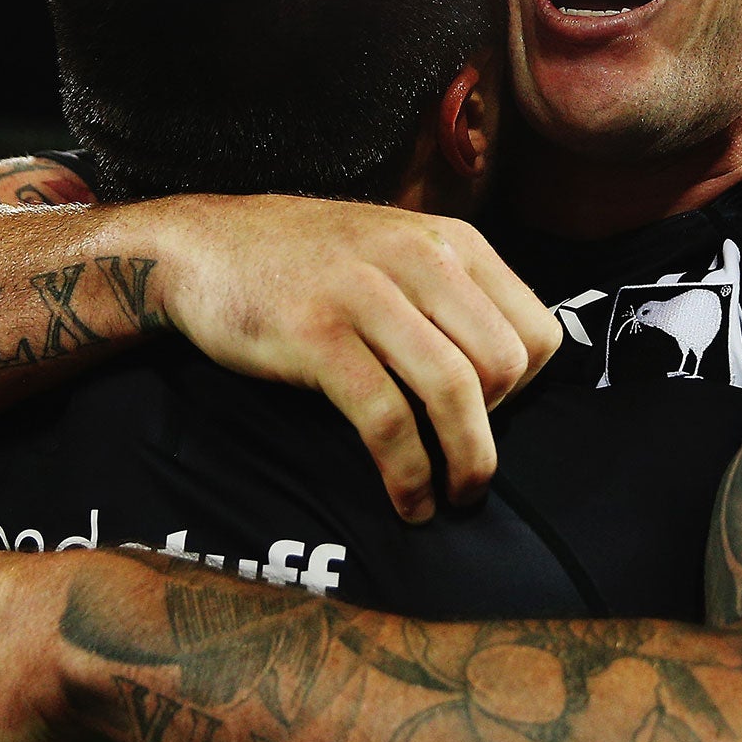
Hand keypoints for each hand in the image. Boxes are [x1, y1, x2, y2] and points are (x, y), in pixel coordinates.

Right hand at [118, 194, 561, 519]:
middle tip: (467, 462)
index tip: (492, 416)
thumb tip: (510, 375)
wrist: (202, 247)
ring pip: (454, 391)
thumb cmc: (307, 263)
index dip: (528, 389)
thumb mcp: (396, 250)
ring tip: (455, 498)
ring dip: (465, 462)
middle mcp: (417, 258)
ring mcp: (364, 294)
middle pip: (506, 364)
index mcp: (451, 242)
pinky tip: (408, 500)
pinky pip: (386, 418)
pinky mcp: (316, 336)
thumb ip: (452, 294)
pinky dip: (408, 472)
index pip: (538, 330)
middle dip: (497, 429)